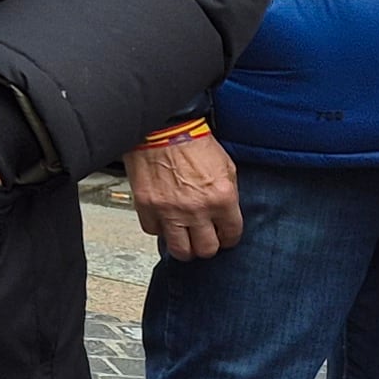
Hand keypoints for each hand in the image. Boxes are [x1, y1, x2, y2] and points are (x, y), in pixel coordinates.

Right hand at [128, 132, 244, 260]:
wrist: (163, 129)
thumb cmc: (194, 143)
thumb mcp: (226, 168)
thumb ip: (227, 196)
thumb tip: (224, 216)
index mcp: (222, 199)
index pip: (231, 236)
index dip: (228, 238)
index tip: (223, 236)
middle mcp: (197, 209)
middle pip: (205, 250)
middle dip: (207, 246)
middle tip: (203, 239)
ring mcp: (169, 210)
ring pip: (179, 250)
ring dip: (184, 246)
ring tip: (184, 238)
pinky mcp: (147, 206)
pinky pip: (154, 231)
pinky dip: (159, 228)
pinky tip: (164, 219)